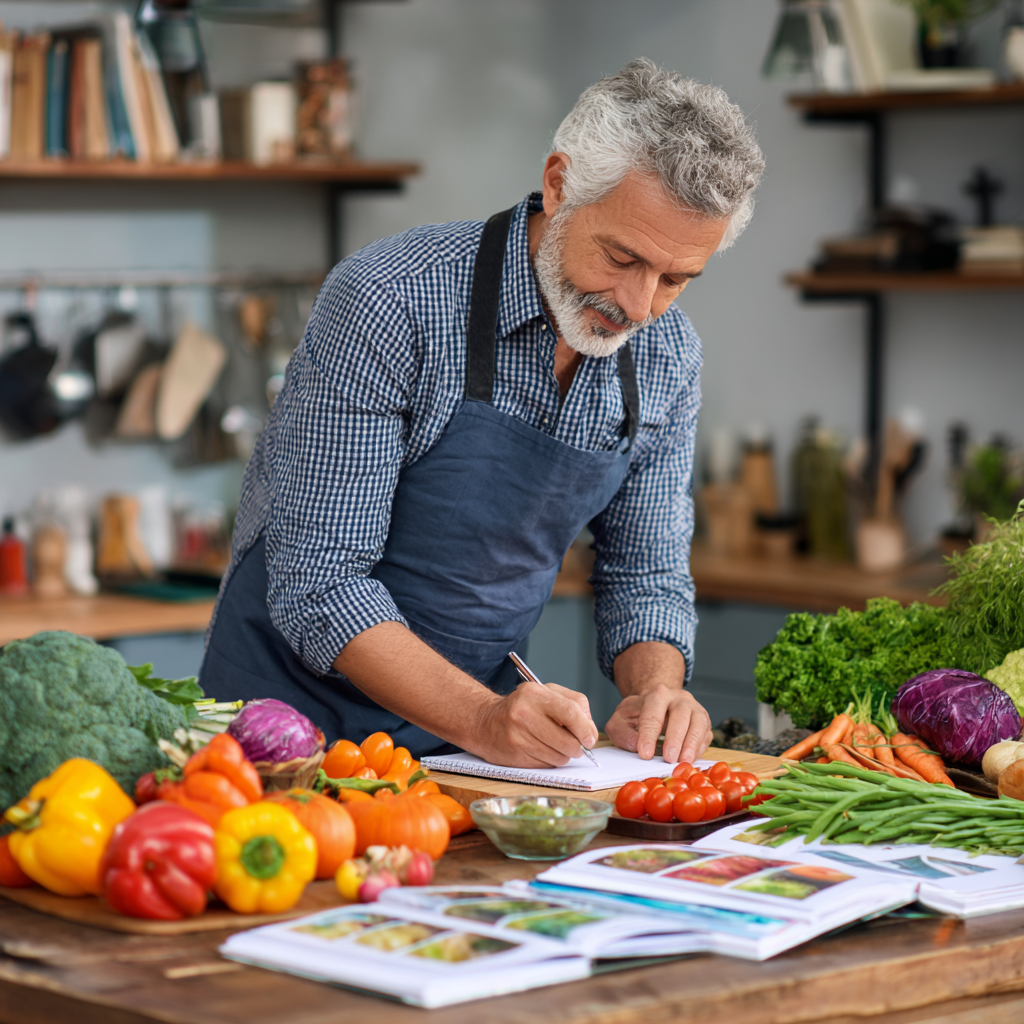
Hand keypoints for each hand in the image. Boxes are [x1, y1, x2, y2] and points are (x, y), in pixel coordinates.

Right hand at [471, 682, 599, 767]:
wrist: (484, 722)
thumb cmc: (522, 707)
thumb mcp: (545, 693)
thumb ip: (573, 705)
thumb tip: (590, 731)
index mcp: (535, 693)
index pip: (571, 712)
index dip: (586, 729)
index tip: (590, 738)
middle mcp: (524, 714)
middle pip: (568, 741)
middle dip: (577, 747)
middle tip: (575, 745)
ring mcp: (518, 736)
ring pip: (559, 757)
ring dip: (563, 755)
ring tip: (554, 745)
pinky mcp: (515, 756)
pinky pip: (546, 765)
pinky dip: (550, 761)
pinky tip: (540, 750)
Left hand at [605, 684, 710, 762]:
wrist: (657, 705)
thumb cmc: (638, 715)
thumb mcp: (621, 719)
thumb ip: (622, 732)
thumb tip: (635, 745)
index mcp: (657, 695)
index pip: (653, 715)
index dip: (648, 736)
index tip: (645, 754)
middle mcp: (680, 698)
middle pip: (680, 715)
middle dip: (674, 738)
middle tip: (668, 758)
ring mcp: (695, 709)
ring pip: (698, 723)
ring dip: (691, 744)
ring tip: (683, 761)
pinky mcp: (704, 723)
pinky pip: (706, 735)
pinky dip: (700, 748)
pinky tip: (690, 759)